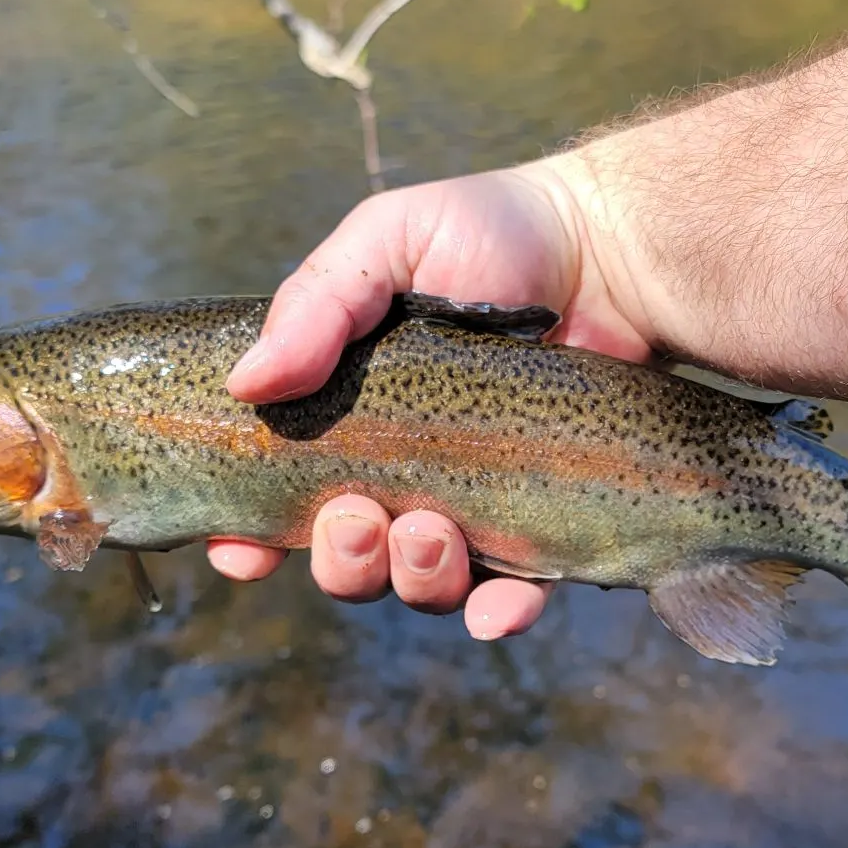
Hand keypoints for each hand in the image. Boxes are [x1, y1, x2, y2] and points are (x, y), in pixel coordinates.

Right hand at [209, 156, 653, 639]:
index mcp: (348, 419)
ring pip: (420, 585)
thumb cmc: (488, 233)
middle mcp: (401, 473)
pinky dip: (496, 614)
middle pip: (347, 559)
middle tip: (359, 517)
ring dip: (412, 578)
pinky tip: (497, 608)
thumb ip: (316, 304)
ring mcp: (471, 504)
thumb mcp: (386, 242)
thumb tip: (246, 385)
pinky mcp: (541, 522)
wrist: (607, 248)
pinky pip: (512, 594)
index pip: (279, 500)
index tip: (240, 549)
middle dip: (340, 559)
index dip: (248, 540)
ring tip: (432, 532)